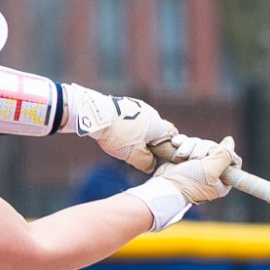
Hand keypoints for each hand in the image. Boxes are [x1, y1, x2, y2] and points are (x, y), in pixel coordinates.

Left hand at [60, 84, 175, 172]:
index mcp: (158, 125)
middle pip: (157, 130)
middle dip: (150, 142)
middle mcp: (151, 113)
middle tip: (138, 152)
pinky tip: (116, 133)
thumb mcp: (134, 156)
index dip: (168, 146)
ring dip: (138, 134)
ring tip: (124, 143)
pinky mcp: (124, 104)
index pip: (173, 135)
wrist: (96, 115)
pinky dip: (127, 127)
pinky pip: (131, 118)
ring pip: (143, 124)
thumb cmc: (118, 136)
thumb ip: (147, 163)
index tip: (158, 155)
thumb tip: (151, 165)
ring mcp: (137, 106)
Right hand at [151, 135, 238, 204]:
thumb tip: (230, 141)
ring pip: (201, 144)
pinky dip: (182, 143)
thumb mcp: (210, 170)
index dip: (224, 153)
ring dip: (190, 146)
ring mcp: (198, 165)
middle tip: (194, 160)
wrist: (162, 187)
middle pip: (215, 148)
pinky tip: (175, 144)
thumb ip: (224, 156)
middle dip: (202, 149)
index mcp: (223, 180)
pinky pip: (189, 143)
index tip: (212, 155)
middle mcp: (212, 173)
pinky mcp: (185, 159)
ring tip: (181, 156)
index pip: (233, 159)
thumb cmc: (187, 182)